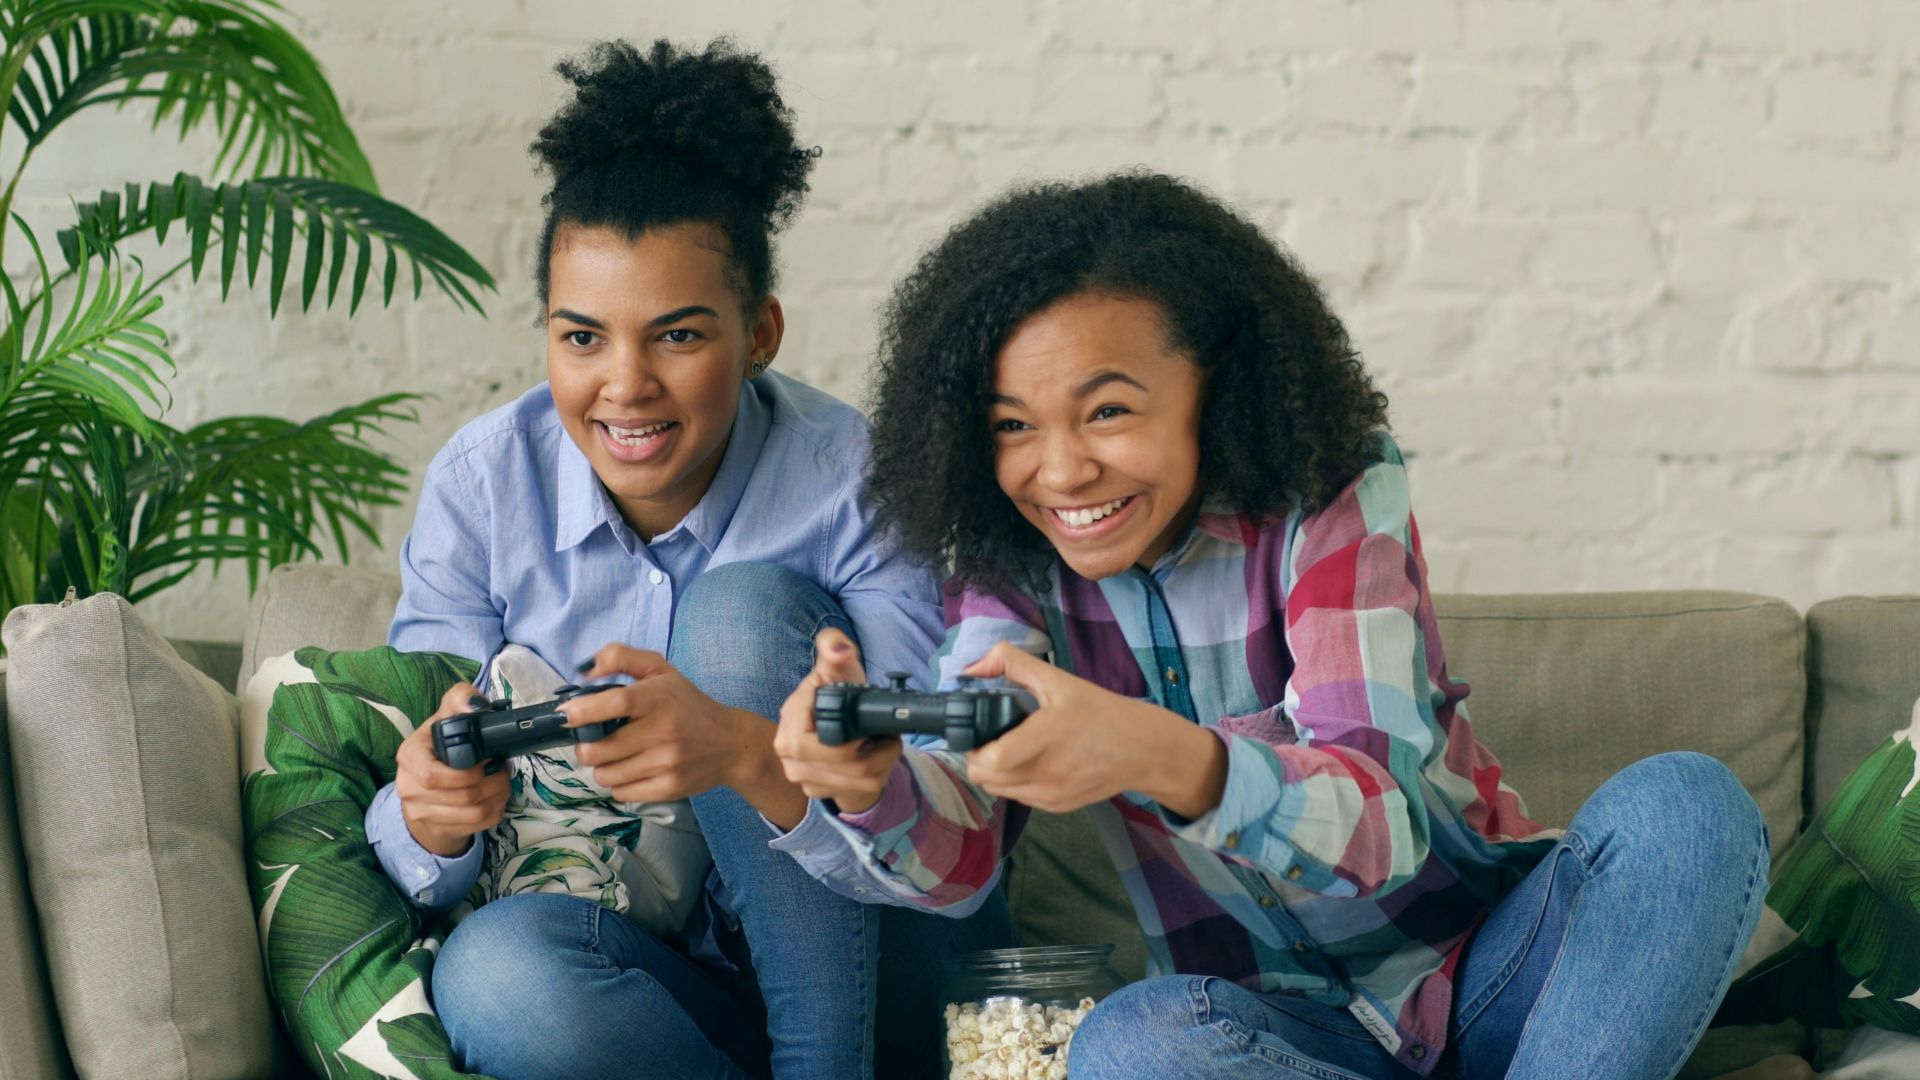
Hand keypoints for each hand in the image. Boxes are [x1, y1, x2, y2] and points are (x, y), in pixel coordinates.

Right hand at [394, 682, 511, 856]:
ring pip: (473, 813)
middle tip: (503, 768)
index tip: (484, 760)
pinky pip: (477, 826)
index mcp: (409, 756)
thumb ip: (461, 699)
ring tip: (502, 781)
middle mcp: (409, 787)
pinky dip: (495, 811)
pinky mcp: (439, 829)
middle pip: (462, 796)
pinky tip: (496, 797)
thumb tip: (477, 706)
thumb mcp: (446, 714)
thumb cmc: (439, 743)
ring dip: (498, 796)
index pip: (431, 775)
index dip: (464, 774)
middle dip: (493, 782)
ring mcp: (421, 812)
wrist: (425, 782)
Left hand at [565, 644, 791, 814]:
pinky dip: (618, 784)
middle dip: (586, 746)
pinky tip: (631, 770)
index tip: (567, 715)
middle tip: (593, 740)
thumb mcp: (660, 670)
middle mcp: (664, 732)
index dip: (584, 711)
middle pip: (600, 749)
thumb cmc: (687, 704)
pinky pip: (621, 793)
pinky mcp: (669, 788)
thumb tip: (585, 671)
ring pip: (606, 775)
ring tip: (614, 756)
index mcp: (659, 698)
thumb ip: (621, 657)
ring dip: (601, 767)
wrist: (731, 744)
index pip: (617, 703)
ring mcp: (667, 763)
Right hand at [773, 628, 904, 815]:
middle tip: (888, 735)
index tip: (870, 729)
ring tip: (886, 744)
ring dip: (883, 762)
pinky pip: (858, 790)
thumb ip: (834, 644)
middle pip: (846, 765)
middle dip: (878, 751)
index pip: (816, 743)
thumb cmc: (835, 690)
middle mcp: (789, 752)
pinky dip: (877, 774)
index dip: (851, 740)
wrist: (834, 723)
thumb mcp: (837, 664)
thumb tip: (839, 651)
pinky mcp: (816, 791)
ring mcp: (800, 775)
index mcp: (790, 719)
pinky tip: (876, 759)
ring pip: (858, 779)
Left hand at [962, 643, 1226, 816]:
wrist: (1142, 750)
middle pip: (985, 778)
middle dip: (979, 758)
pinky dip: (1015, 783)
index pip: (992, 759)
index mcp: (1048, 736)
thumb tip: (972, 668)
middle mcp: (1048, 772)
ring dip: (995, 772)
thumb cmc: (1100, 712)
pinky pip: (1018, 798)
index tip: (979, 729)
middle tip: (991, 737)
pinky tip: (1031, 763)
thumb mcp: (1059, 679)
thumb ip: (1013, 663)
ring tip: (1011, 749)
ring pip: (997, 790)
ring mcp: (1052, 794)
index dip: (975, 746)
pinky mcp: (1057, 807)